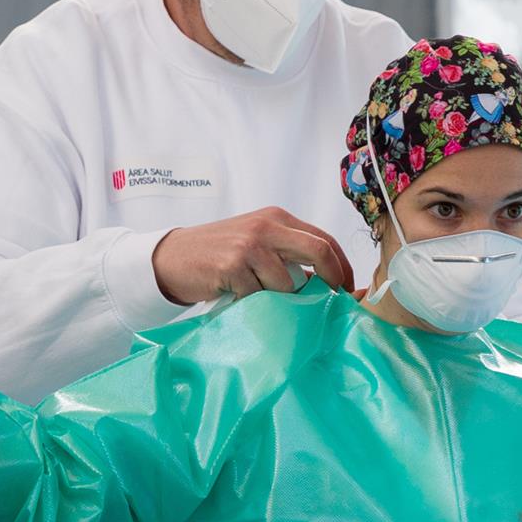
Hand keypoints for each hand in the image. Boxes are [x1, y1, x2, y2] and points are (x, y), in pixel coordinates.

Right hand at [151, 208, 353, 304]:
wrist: (173, 257)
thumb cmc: (220, 254)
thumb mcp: (258, 243)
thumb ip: (289, 255)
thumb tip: (331, 283)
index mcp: (278, 218)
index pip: (325, 240)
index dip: (343, 267)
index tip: (347, 289)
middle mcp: (267, 226)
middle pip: (318, 252)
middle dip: (332, 281)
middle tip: (330, 303)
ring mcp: (249, 245)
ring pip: (288, 284)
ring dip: (277, 299)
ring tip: (255, 294)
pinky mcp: (232, 266)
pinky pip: (259, 296)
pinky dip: (252, 304)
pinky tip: (236, 295)